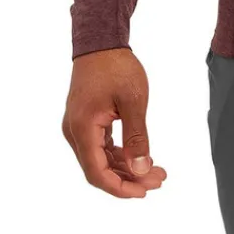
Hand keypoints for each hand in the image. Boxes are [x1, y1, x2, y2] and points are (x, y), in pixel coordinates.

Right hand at [62, 47, 167, 196]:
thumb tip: (141, 170)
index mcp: (83, 129)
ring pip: (100, 159)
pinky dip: (119, 154)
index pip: (97, 173)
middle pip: (99, 169)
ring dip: (126, 167)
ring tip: (155, 171)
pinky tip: (140, 157)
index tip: (144, 192)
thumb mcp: (134, 101)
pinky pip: (100, 146)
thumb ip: (137, 137)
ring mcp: (78, 127)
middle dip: (129, 179)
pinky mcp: (85, 121)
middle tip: (159, 179)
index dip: (120, 188)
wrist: (101, 41)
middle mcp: (75, 132)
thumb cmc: (117, 67)